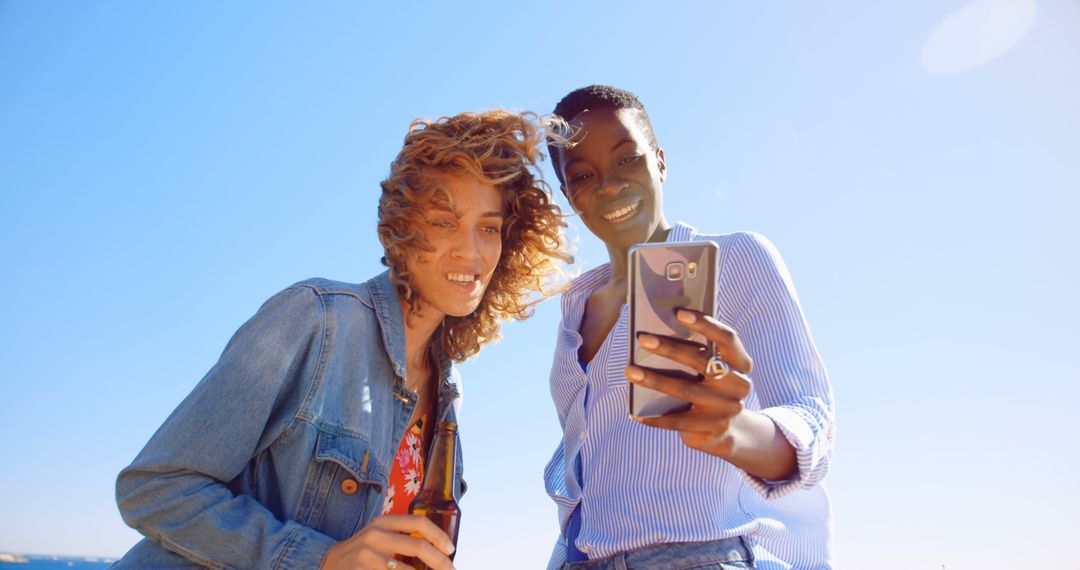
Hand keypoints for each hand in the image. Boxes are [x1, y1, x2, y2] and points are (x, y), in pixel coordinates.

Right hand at [321, 514, 454, 569]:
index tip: (451, 549)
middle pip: (418, 546)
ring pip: (407, 569)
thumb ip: (404, 536)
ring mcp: (367, 556)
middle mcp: (376, 535)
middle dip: (440, 562)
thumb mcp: (381, 535)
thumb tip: (440, 550)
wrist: (329, 562)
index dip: (439, 536)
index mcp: (384, 522)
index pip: (419, 522)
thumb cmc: (364, 550)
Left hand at [625, 309, 752, 458]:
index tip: (680, 313)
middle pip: (702, 362)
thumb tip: (658, 331)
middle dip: (670, 349)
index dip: (706, 324)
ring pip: (685, 390)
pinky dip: (655, 418)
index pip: (727, 338)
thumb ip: (696, 352)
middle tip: (643, 339)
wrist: (730, 431)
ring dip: (654, 380)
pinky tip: (634, 413)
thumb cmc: (712, 388)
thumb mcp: (713, 369)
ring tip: (630, 371)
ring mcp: (726, 408)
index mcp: (741, 363)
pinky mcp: (712, 429)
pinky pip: (678, 421)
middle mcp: (738, 384)